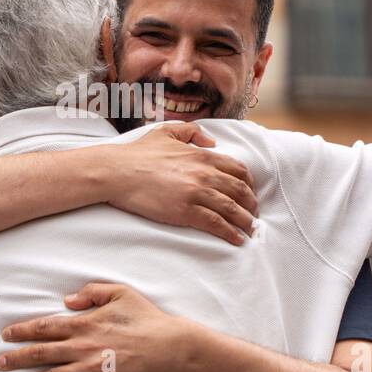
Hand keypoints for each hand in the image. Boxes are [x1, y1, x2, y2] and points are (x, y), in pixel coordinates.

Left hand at [0, 282, 192, 371]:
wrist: (170, 347)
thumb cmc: (146, 317)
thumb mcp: (120, 292)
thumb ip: (91, 292)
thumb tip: (67, 300)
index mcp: (84, 323)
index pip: (45, 326)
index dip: (22, 330)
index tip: (6, 335)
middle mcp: (83, 347)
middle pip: (41, 353)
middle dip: (17, 359)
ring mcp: (91, 370)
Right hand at [105, 123, 257, 245]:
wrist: (118, 172)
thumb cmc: (138, 153)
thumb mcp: (166, 132)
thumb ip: (191, 132)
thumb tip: (211, 142)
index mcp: (202, 155)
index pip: (238, 170)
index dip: (249, 184)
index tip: (249, 193)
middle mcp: (205, 173)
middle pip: (240, 191)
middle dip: (251, 205)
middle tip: (253, 215)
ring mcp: (197, 193)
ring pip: (232, 209)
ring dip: (245, 222)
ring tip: (249, 230)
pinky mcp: (186, 211)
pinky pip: (216, 224)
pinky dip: (230, 232)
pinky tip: (236, 239)